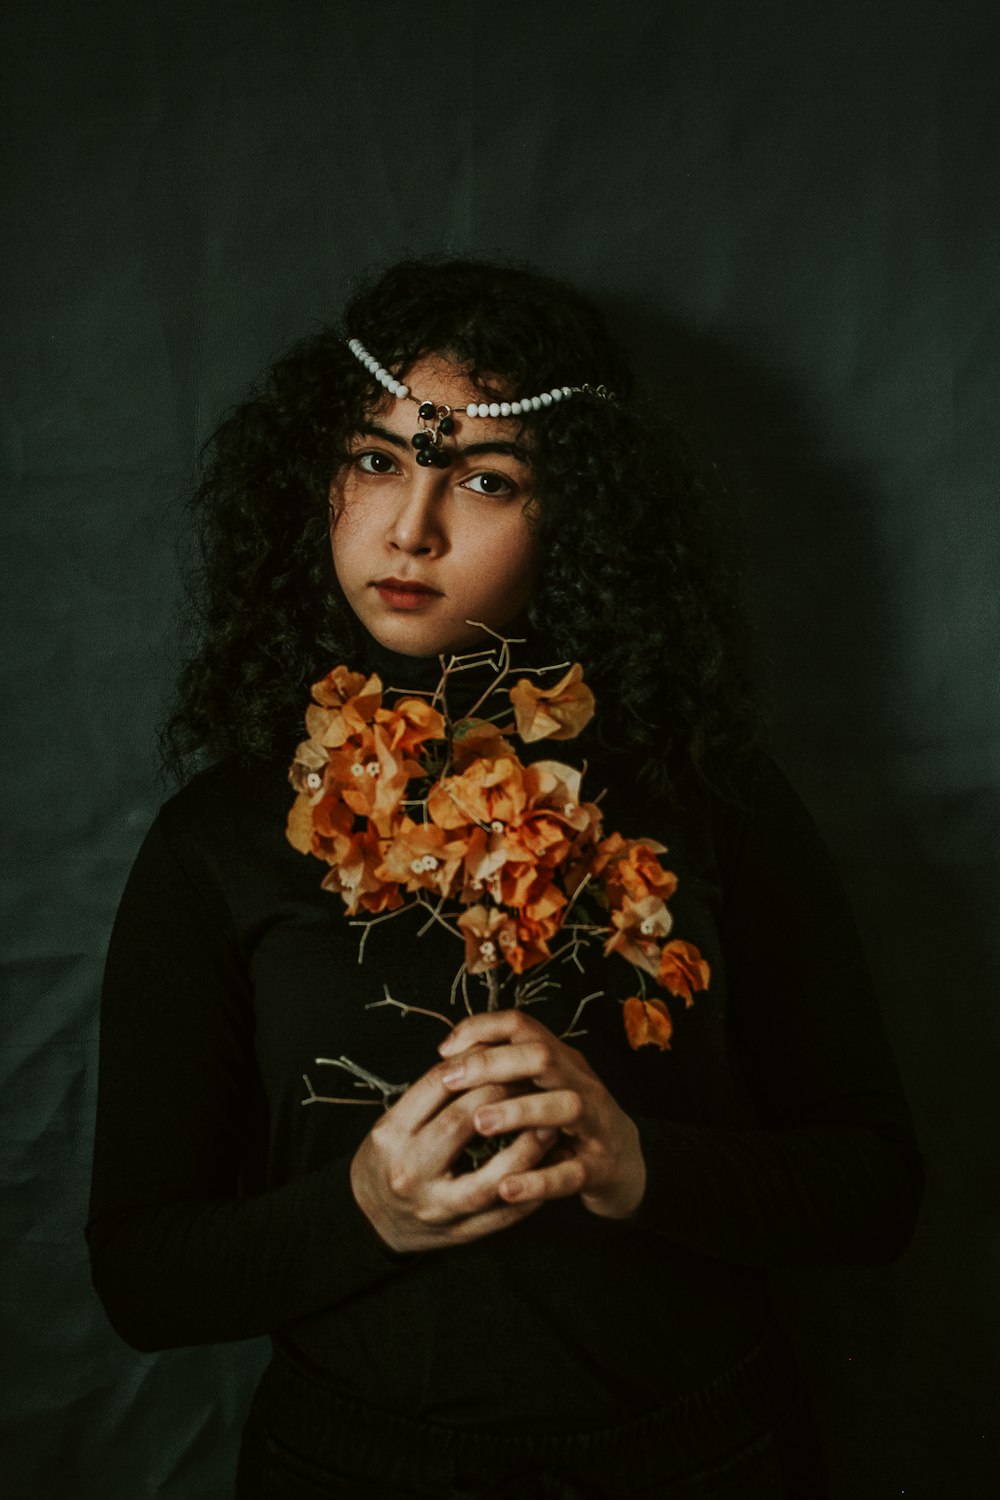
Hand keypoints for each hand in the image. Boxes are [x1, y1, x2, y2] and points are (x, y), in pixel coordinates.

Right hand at [350, 1055, 555, 1254]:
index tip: (504, 1050)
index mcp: (391, 1134)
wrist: (370, 1219)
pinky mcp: (459, 1234)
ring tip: (549, 1124)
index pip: (436, 1086)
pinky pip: (503, 1217)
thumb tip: (486, 1051)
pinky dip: (532, 1193)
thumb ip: (434, 1094)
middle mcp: (409, 1170)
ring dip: (525, 1150)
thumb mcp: (396, 1121)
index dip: (476, 1063)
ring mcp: (434, 1207)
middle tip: (532, 1078)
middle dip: (502, 1095)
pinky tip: (552, 1169)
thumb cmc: (392, 1158)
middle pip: (460, 1123)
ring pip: (487, 1180)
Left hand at [437, 1010, 646, 1219]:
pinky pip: (571, 1173)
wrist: (628, 1168)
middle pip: (543, 1056)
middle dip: (493, 1063)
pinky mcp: (600, 1169)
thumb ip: (508, 1072)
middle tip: (450, 1080)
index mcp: (562, 1061)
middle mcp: (581, 1084)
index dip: (482, 1028)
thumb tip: (449, 1057)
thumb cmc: (569, 1125)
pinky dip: (539, 1180)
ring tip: (480, 1122)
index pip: (523, 1026)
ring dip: (520, 1111)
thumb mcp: (544, 1089)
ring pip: (565, 1106)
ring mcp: (595, 1125)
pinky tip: (506, 1187)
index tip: (444, 1050)